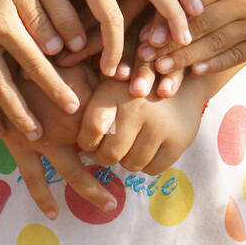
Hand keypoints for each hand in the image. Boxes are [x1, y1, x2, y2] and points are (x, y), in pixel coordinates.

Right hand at [2, 64, 115, 219]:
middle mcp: (62, 128)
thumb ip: (98, 75)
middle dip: (114, 168)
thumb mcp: (75, 60)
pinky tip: (53, 213)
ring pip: (71, 173)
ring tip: (109, 204)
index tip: (130, 137)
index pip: (107, 128)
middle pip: (98, 154)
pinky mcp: (17, 145)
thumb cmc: (40, 55)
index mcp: (78, 105)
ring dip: (91, 190)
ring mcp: (40, 140)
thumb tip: (126, 76)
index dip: (120, 132)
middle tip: (126, 188)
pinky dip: (43, 196)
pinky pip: (32, 176)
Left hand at [76, 74, 209, 174]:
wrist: (180, 75)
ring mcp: (160, 126)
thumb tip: (65, 97)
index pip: (92, 129)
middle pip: (110, 154)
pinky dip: (147, 163)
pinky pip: (152, 169)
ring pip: (131, 164)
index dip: (86, 141)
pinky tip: (147, 145)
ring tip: (130, 141)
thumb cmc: (132, 80)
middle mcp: (138, 108)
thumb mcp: (109, 80)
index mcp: (116, 91)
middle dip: (106, 154)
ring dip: (127, 159)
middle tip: (110, 144)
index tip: (89, 139)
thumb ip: (87, 95)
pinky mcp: (178, 141)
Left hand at [149, 0, 245, 76]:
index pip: (192, 5)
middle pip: (199, 29)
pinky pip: (235, 56)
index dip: (166, 21)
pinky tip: (194, 72)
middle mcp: (242, 5)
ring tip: (161, 71)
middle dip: (170, 46)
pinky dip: (214, 65)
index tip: (144, 35)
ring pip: (214, 46)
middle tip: (144, 58)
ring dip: (186, 60)